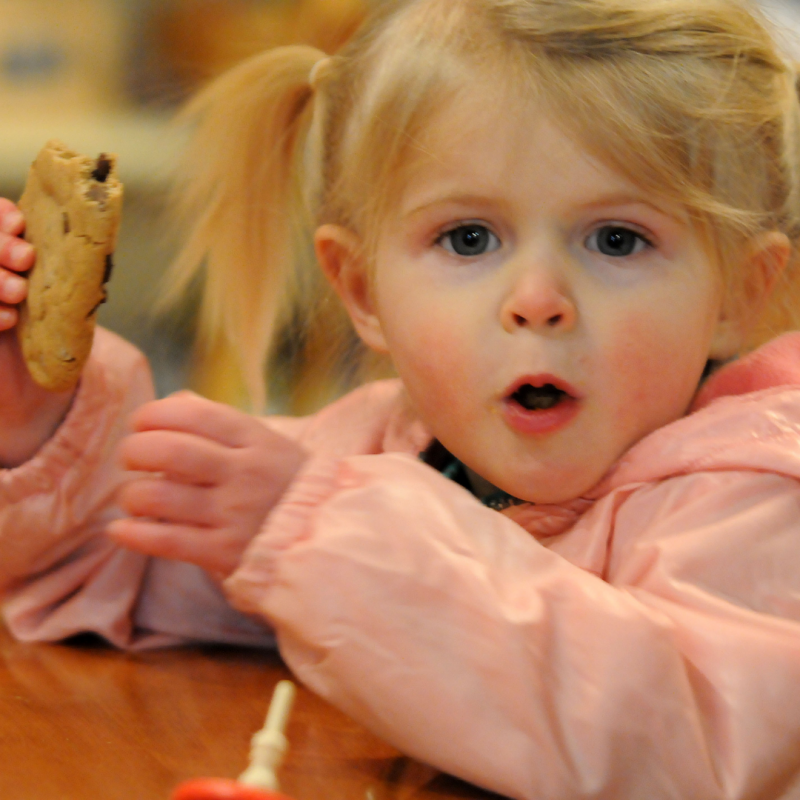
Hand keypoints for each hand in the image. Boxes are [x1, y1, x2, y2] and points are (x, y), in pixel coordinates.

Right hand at [0, 199, 75, 467]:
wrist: (38, 384)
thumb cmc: (56, 330)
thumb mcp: (66, 294)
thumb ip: (71, 267)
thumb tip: (99, 237)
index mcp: (7, 252)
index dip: (0, 214)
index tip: (21, 222)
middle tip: (25, 256)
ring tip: (18, 291)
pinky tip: (8, 319)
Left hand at [108, 391, 307, 577]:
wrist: (326, 536)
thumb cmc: (287, 484)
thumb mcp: (268, 442)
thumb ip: (221, 421)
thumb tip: (171, 401)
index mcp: (255, 439)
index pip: (193, 414)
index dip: (153, 414)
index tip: (140, 423)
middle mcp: (244, 472)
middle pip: (170, 451)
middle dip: (135, 450)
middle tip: (130, 458)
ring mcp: (234, 513)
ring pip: (159, 497)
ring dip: (132, 495)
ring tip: (134, 497)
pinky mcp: (224, 552)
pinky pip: (165, 541)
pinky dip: (133, 534)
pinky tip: (121, 530)